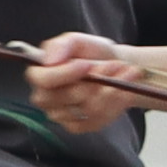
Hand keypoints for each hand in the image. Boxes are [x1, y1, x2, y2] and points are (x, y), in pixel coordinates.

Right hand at [20, 31, 162, 139]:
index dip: (65, 74)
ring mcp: (61, 115)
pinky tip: (123, 90)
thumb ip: (61, 45)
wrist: (114, 67)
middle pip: (68, 96)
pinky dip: (116, 103)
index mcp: (40, 75)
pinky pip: (98, 119)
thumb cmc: (92, 53)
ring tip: (125, 72)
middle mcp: (46, 98)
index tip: (86, 64)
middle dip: (96, 79)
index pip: (43, 80)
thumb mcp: (78, 40)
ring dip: (112, 89)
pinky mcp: (79, 126)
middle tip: (115, 65)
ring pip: (88, 108)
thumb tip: (49, 59)